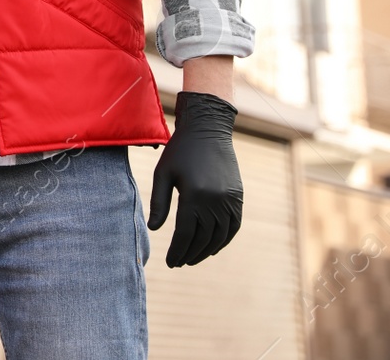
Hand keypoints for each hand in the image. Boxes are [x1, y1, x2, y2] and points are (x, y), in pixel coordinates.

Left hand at [148, 91, 242, 266]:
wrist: (207, 131)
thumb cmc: (179, 152)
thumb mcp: (163, 174)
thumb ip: (159, 203)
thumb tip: (155, 230)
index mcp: (194, 195)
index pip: (186, 234)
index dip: (177, 251)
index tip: (170, 262)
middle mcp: (215, 201)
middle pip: (203, 238)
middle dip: (190, 254)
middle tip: (179, 263)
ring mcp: (230, 200)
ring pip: (220, 236)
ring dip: (206, 251)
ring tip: (192, 258)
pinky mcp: (238, 197)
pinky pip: (233, 226)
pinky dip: (223, 240)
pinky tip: (212, 247)